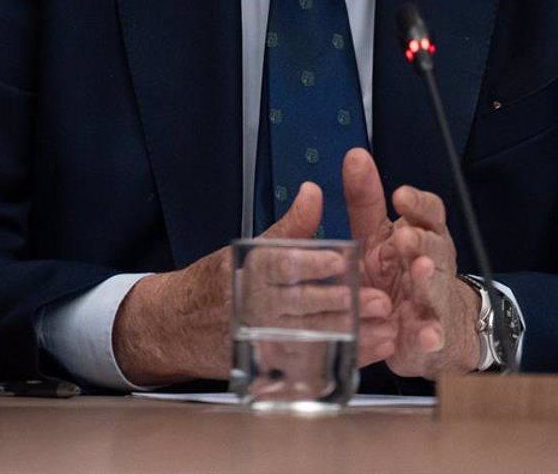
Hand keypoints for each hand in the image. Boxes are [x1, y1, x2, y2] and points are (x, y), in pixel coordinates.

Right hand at [112, 181, 394, 384]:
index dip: (310, 263)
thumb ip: (288, 227)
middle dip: (339, 303)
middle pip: (296, 305)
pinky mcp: (264, 367)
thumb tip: (313, 191)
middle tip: (377, 299)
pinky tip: (363, 354)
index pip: (277, 266)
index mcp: (245, 272)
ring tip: (381, 329)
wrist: (175, 326)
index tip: (341, 261)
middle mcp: (250, 307)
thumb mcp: (248, 249)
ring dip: (346, 334)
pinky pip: (302, 366)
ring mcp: (257, 341)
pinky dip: (335, 361)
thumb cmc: (219, 282)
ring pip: (305, 338)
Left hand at [342, 148, 481, 377]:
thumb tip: (355, 154)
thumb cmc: (395, 274)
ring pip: (435, 288)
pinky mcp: (429, 335)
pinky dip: (430, 334)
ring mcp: (433, 300)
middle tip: (404, 236)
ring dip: (428, 280)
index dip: (418, 204)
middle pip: (434, 247)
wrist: (424, 329)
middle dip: (421, 241)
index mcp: (421, 235)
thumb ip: (365, 199)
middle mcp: (432, 264)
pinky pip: (432, 335)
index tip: (400, 195)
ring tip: (421, 270)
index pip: (429, 213)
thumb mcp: (375, 235)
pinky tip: (427, 334)